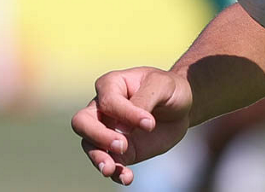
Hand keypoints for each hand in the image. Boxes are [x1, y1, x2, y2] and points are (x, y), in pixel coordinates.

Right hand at [71, 67, 193, 185]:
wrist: (182, 107)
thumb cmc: (169, 89)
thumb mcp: (162, 85)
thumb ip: (144, 100)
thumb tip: (124, 128)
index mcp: (111, 85)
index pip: (108, 102)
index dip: (126, 114)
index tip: (149, 123)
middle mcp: (102, 109)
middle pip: (82, 123)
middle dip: (98, 136)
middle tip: (121, 146)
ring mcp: (107, 131)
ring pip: (90, 146)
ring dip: (99, 159)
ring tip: (111, 170)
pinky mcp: (118, 151)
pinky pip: (110, 162)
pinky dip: (115, 172)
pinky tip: (127, 178)